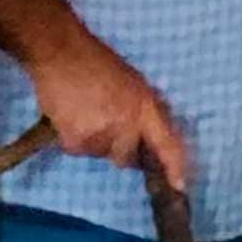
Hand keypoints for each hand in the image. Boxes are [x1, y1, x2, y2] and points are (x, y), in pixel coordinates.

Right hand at [24, 23, 189, 187]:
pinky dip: (76, 138)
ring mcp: (100, 136)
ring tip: (86, 111)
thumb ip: (148, 111)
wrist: (61, 53)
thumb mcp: (136, 83)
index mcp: (146, 108)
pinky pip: (80, 151)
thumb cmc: (100, 65)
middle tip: (106, 120)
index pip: (167, 145)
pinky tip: (71, 115)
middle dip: (120, 147)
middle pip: (126, 158)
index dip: (175, 168)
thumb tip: (158, 139)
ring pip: (101, 154)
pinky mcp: (75, 143)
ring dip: (96, 140)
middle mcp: (126, 126)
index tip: (180, 187)